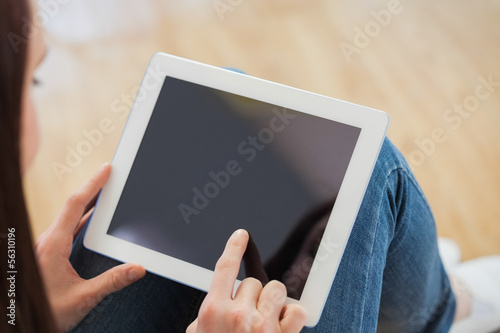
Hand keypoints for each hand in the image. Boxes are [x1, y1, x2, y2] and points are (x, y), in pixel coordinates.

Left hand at [35, 163, 145, 331]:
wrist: (22, 323)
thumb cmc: (46, 312)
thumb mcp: (82, 298)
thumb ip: (112, 282)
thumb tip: (138, 268)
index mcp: (53, 245)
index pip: (75, 205)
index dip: (93, 185)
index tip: (106, 170)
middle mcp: (47, 242)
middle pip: (73, 206)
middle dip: (93, 189)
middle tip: (111, 176)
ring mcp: (46, 247)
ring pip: (69, 217)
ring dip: (88, 204)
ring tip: (107, 194)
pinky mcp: (48, 254)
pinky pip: (67, 228)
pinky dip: (83, 219)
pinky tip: (94, 221)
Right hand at [187, 230, 306, 332]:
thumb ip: (204, 318)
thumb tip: (217, 304)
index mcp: (212, 312)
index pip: (225, 267)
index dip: (234, 246)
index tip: (241, 235)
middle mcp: (238, 315)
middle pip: (253, 280)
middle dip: (252, 294)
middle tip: (247, 314)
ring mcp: (263, 326)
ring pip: (276, 289)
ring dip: (272, 300)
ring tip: (266, 318)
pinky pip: (297, 309)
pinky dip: (294, 314)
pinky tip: (284, 323)